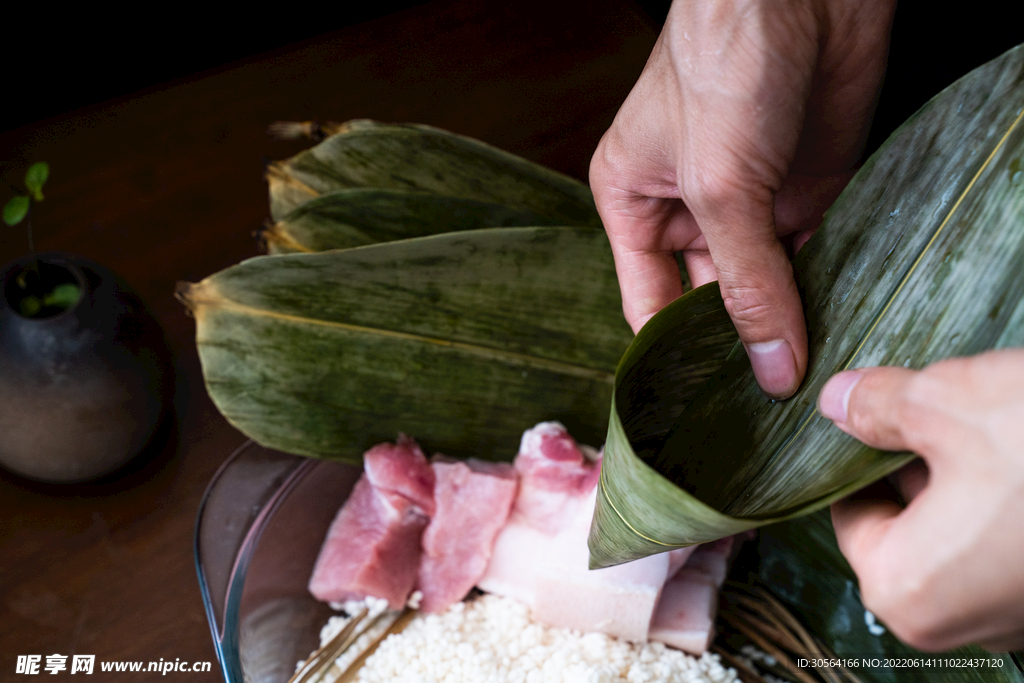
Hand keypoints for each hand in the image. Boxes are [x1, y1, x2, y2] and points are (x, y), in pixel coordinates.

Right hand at [590, 0, 893, 396]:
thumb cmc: (724, 60)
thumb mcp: (721, 185)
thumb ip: (747, 281)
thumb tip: (769, 369)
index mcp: (635, 202)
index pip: (648, 303)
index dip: (675, 358)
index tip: (707, 415)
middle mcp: (690, 210)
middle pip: (713, 302)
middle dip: (739, 348)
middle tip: (769, 410)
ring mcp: (752, 203)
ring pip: (768, 286)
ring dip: (788, 326)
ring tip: (809, 383)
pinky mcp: (809, 191)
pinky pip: (815, 260)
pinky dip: (827, 293)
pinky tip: (841, 331)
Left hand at [819, 349, 1023, 650]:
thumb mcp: (945, 402)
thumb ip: (876, 406)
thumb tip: (837, 401)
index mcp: (904, 588)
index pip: (850, 511)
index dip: (861, 453)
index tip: (881, 412)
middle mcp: (955, 620)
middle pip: (907, 521)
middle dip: (919, 460)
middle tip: (941, 408)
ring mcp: (1014, 614)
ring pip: (962, 529)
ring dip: (969, 475)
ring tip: (996, 427)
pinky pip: (1008, 542)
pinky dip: (1009, 499)